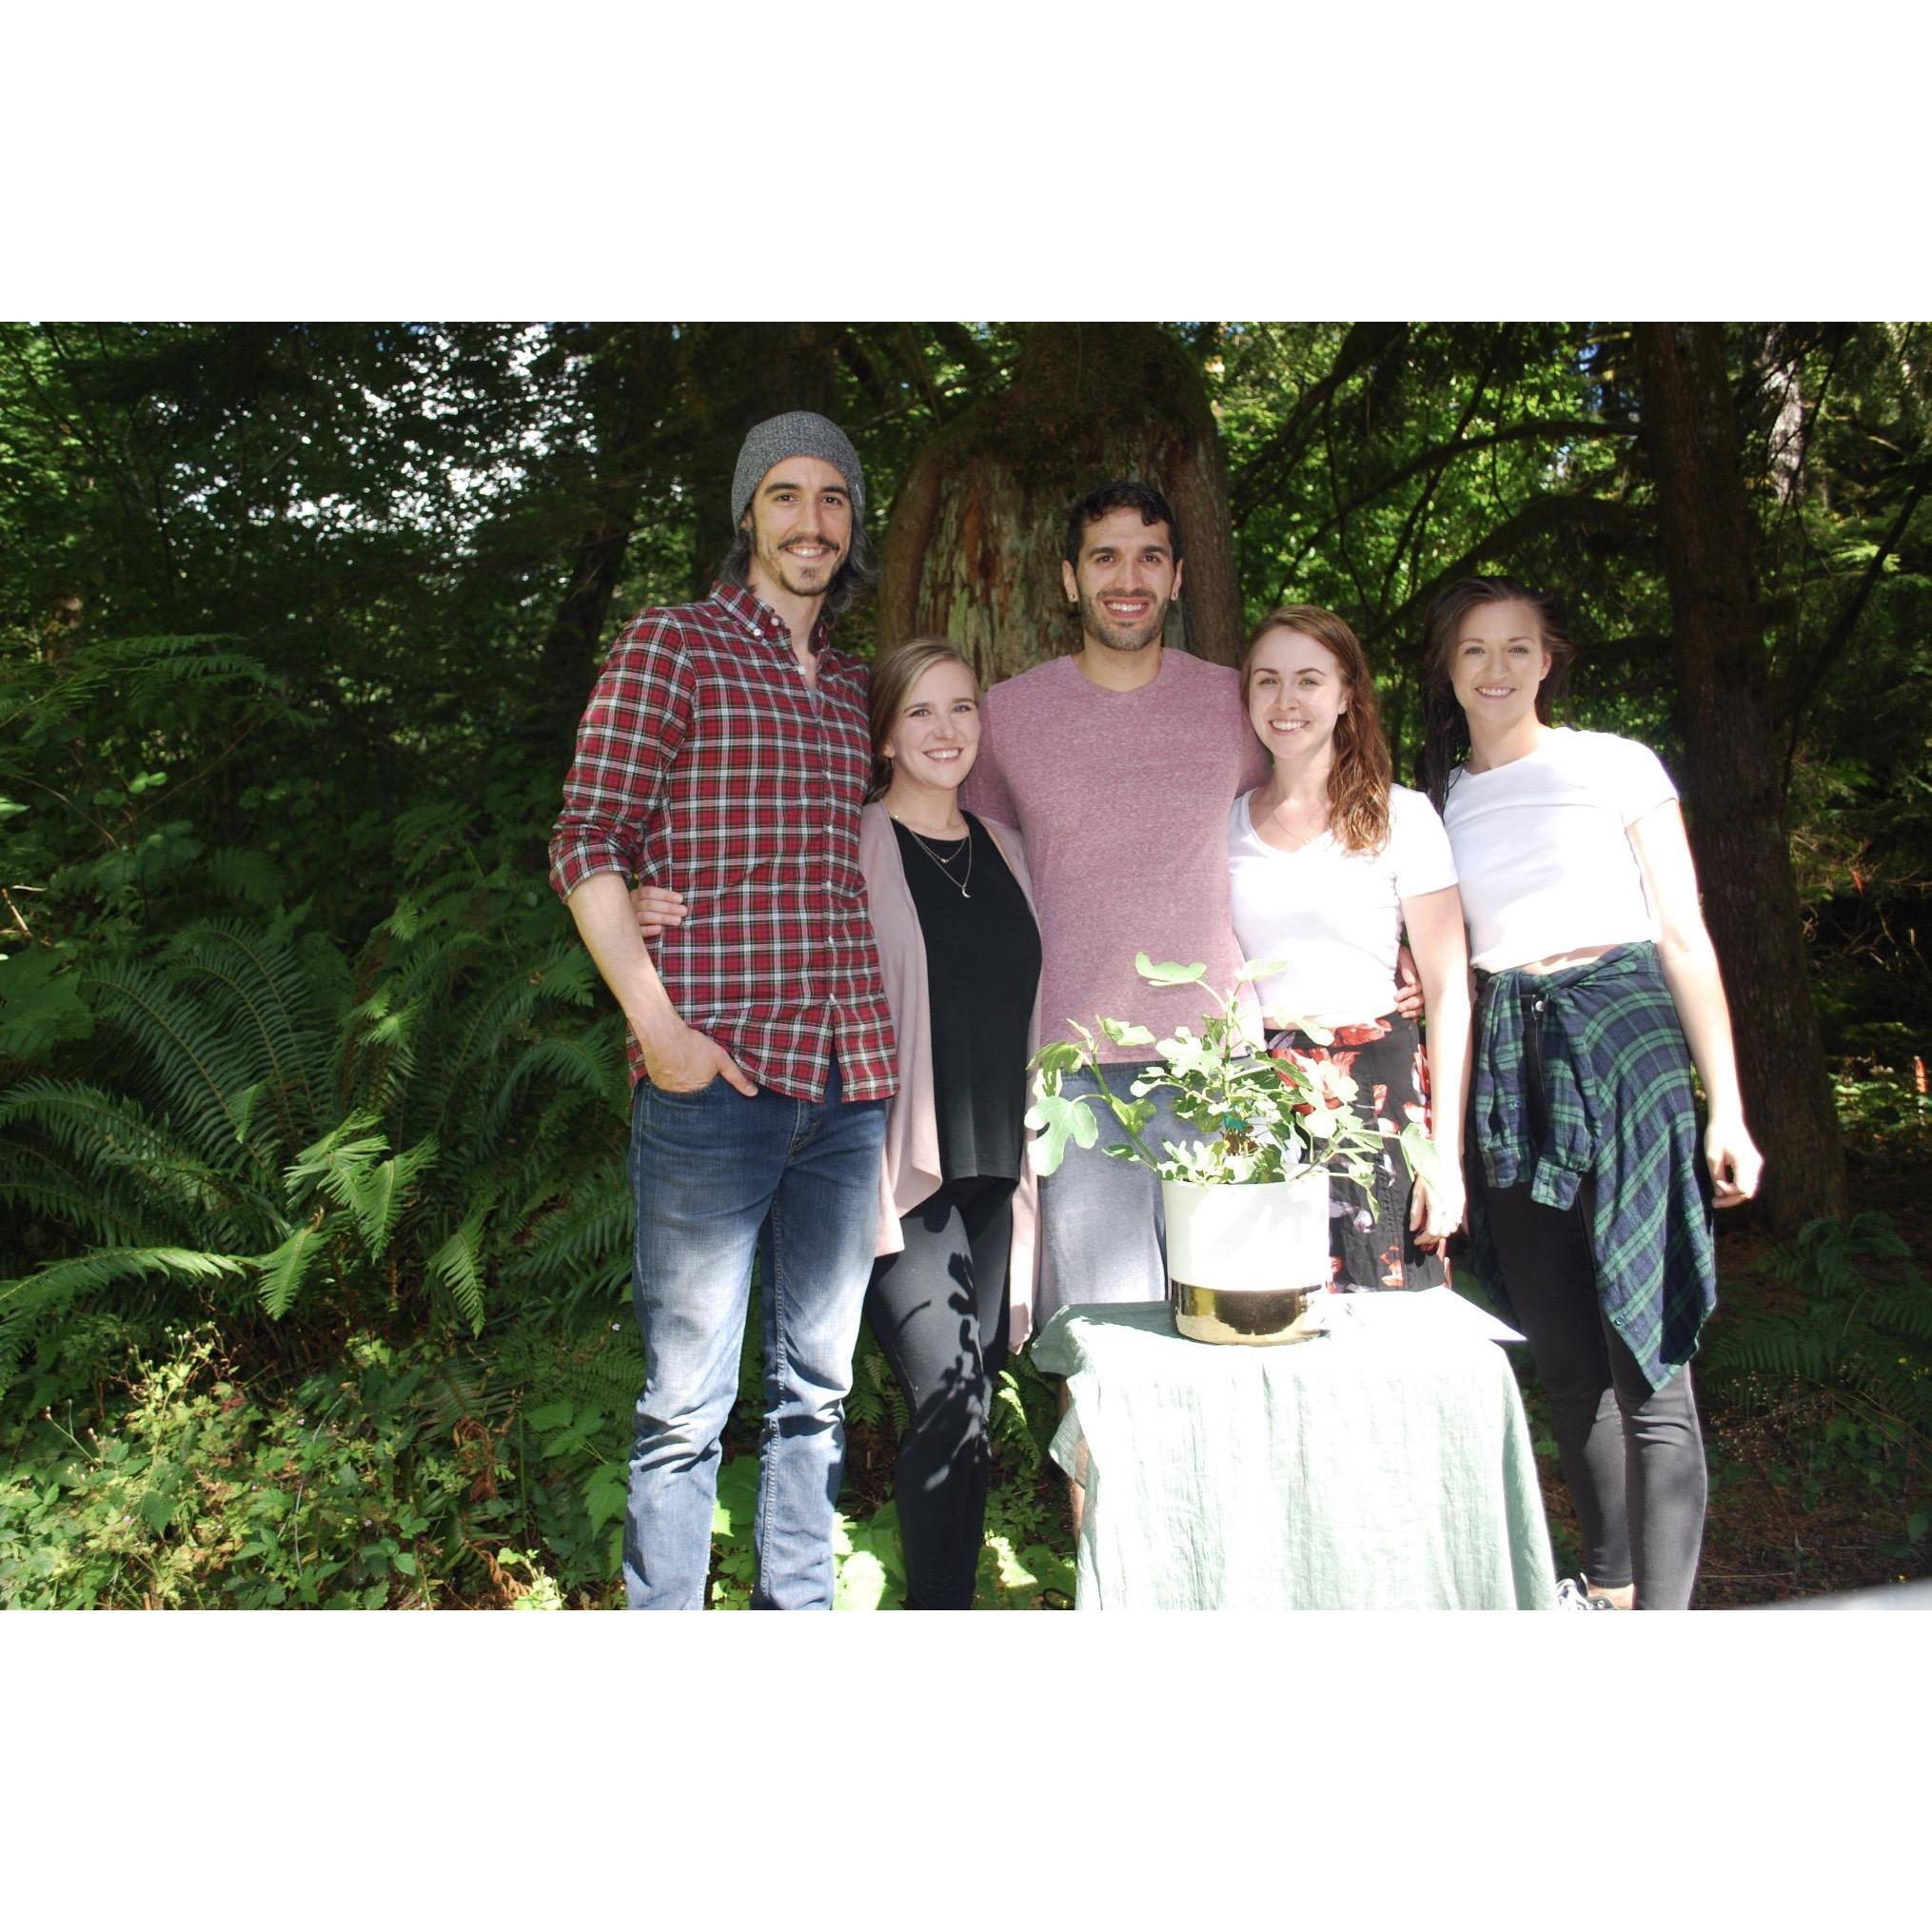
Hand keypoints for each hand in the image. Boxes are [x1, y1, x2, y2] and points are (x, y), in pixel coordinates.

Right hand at [629, 882, 687, 940]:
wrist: (629, 932)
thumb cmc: (647, 912)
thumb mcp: (651, 902)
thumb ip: (661, 900)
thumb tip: (681, 900)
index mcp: (636, 895)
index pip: (649, 892)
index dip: (666, 895)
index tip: (680, 899)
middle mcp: (630, 906)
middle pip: (649, 904)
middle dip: (668, 907)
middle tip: (684, 911)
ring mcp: (629, 919)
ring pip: (645, 917)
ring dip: (662, 918)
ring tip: (678, 920)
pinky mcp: (630, 933)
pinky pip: (639, 931)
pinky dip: (649, 930)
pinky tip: (660, 929)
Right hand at [642, 1020, 756, 1096]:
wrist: (663, 1034)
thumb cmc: (693, 1045)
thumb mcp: (720, 1058)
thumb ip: (737, 1077)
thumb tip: (753, 1093)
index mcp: (700, 1093)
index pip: (711, 1105)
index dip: (715, 1101)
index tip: (716, 1094)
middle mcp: (683, 1097)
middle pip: (695, 1102)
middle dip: (700, 1097)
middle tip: (701, 1081)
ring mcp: (667, 1092)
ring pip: (681, 1096)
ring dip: (686, 1090)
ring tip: (689, 1077)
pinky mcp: (657, 1084)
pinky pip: (668, 1090)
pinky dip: (673, 1084)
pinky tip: (677, 1074)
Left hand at [1392, 942, 1423, 1021]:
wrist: (1393, 954)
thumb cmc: (1398, 953)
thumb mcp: (1402, 955)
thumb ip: (1407, 967)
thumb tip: (1410, 981)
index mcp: (1422, 974)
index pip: (1418, 987)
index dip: (1408, 993)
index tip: (1396, 997)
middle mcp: (1424, 984)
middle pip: (1422, 998)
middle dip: (1410, 1004)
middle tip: (1399, 1008)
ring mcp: (1421, 991)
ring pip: (1422, 1005)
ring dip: (1413, 1011)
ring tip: (1403, 1014)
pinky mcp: (1416, 997)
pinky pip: (1421, 1008)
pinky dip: (1417, 1015)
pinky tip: (1411, 1019)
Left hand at [1410, 1167, 1466, 1251]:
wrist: (1445, 1158)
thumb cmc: (1428, 1173)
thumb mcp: (1417, 1192)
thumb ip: (1416, 1212)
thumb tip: (1413, 1229)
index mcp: (1437, 1206)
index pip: (1432, 1231)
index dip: (1423, 1239)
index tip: (1416, 1240)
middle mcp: (1450, 1208)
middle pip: (1443, 1233)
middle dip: (1432, 1238)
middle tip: (1422, 1237)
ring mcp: (1458, 1205)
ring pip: (1452, 1228)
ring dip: (1442, 1232)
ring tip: (1430, 1229)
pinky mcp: (1463, 1201)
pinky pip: (1458, 1220)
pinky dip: (1450, 1225)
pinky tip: (1441, 1221)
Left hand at [1705, 1114, 1762, 1207]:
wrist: (1727, 1118)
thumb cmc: (1717, 1135)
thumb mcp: (1712, 1157)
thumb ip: (1716, 1177)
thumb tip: (1719, 1195)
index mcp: (1745, 1162)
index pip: (1742, 1189)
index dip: (1728, 1191)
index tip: (1716, 1182)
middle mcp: (1755, 1164)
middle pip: (1748, 1191)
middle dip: (1732, 1199)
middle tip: (1714, 1203)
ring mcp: (1756, 1163)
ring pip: (1749, 1187)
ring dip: (1735, 1194)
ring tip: (1718, 1198)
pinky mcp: (1753, 1162)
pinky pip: (1748, 1180)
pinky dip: (1737, 1186)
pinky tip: (1724, 1186)